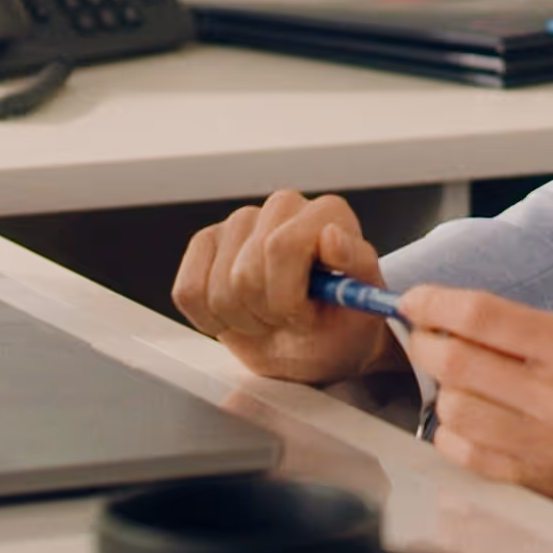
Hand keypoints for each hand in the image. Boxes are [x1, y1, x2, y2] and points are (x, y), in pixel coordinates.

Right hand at [171, 188, 399, 385]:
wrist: (318, 345)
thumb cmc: (343, 324)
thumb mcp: (364, 305)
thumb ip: (355, 265)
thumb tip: (331, 235)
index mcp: (327, 213)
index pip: (281, 247)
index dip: (287, 297)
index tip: (304, 317)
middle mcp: (283, 207)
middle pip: (245, 273)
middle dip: (267, 313)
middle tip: (289, 321)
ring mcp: (240, 223)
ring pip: (217, 287)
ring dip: (243, 320)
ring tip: (269, 318)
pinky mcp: (205, 244)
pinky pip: (188, 291)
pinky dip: (211, 320)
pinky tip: (239, 316)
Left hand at [401, 286, 552, 534]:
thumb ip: (533, 333)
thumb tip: (461, 320)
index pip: (481, 315)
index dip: (434, 302)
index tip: (413, 298)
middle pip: (454, 361)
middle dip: (425, 344)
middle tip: (423, 338)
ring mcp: (547, 446)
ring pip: (453, 410)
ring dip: (443, 393)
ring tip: (460, 387)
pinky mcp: (542, 487)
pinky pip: (468, 456)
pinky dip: (455, 435)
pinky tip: (470, 424)